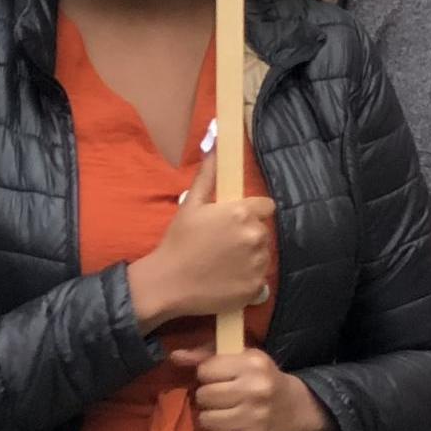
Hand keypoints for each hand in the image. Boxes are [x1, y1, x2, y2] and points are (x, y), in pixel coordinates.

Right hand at [130, 152, 275, 332]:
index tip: (233, 223)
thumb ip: (209, 174)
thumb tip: (216, 143)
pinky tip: (226, 280)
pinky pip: (260, 279)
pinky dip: (247, 279)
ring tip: (222, 264)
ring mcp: (257, 263)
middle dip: (247, 235)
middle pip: (263, 230)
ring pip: (263, 254)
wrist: (164, 284)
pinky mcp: (255, 287)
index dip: (251, 213)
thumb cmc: (177, 242)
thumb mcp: (191, 204)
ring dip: (249, 257)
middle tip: (221, 246)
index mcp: (242, 212)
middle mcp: (255, 235)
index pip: (266, 207)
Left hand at [170, 347, 335, 430]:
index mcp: (254, 364)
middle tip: (220, 398)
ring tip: (223, 413)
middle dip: (207, 397)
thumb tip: (175, 356)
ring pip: (206, 420)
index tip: (219, 378)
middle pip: (204, 396)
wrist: (296, 409)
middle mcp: (256, 390)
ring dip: (210, 418)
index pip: (206, 370)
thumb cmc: (262, 379)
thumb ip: (207, 355)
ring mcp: (254, 418)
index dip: (208, 374)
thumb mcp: (243, 359)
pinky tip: (227, 429)